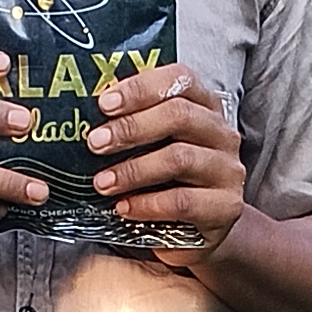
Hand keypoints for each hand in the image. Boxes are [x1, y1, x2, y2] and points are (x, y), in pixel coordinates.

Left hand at [86, 63, 244, 255]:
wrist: (198, 231)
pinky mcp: (227, 207)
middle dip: (131, 128)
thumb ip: (132, 124)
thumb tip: (83, 113)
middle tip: (95, 143)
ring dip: (133, 170)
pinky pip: (183, 201)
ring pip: (180, 158)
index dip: (141, 88)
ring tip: (102, 183)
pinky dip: (147, 204)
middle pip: (180, 115)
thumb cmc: (166, 181)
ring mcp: (228, 170)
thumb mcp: (151, 147)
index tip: (104, 103)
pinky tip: (123, 208)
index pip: (180, 80)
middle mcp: (222, 133)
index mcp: (204, 107)